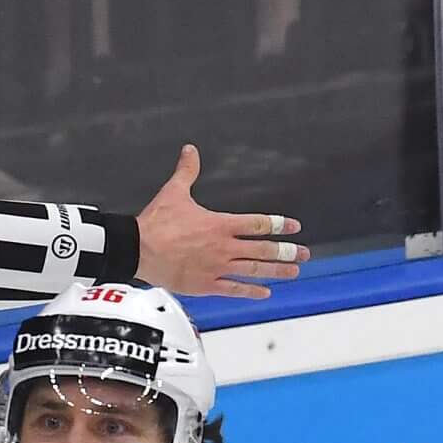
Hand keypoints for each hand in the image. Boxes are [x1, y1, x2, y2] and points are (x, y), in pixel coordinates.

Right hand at [133, 144, 306, 299]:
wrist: (139, 249)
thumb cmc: (156, 222)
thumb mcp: (174, 192)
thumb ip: (187, 171)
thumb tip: (190, 150)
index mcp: (220, 224)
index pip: (258, 224)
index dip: (279, 225)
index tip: (294, 227)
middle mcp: (224, 247)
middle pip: (263, 249)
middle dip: (286, 252)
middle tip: (303, 254)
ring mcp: (217, 267)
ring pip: (254, 270)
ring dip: (276, 271)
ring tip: (293, 272)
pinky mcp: (206, 284)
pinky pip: (234, 289)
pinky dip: (251, 291)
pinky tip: (265, 292)